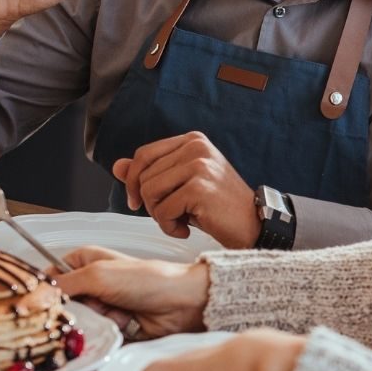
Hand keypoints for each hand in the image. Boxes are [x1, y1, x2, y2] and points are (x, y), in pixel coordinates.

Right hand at [51, 246, 207, 337]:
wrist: (181, 302)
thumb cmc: (147, 279)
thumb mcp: (98, 275)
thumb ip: (64, 284)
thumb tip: (38, 294)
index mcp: (85, 260)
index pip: (53, 275)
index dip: (49, 290)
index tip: (48, 301)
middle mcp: (93, 280)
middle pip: (66, 302)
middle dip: (78, 309)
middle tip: (93, 305)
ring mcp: (105, 302)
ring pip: (82, 320)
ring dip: (96, 320)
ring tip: (115, 312)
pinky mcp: (115, 322)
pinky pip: (98, 333)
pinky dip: (108, 330)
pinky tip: (124, 322)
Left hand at [113, 132, 259, 248]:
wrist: (254, 225)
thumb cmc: (217, 207)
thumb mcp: (181, 185)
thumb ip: (150, 173)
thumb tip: (117, 166)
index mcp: (192, 141)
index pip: (143, 155)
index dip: (132, 181)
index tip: (135, 202)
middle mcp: (196, 147)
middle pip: (143, 175)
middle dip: (149, 203)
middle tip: (169, 216)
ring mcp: (199, 165)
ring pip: (149, 192)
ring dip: (158, 215)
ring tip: (178, 222)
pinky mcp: (199, 187)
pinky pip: (163, 210)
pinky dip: (169, 226)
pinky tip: (186, 229)